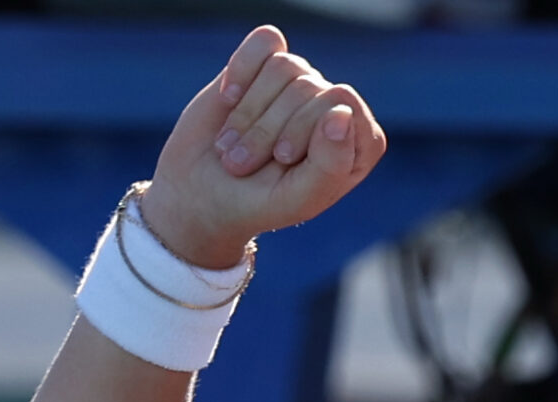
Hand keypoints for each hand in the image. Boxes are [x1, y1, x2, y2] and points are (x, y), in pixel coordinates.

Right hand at [137, 26, 387, 270]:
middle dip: (267, 130)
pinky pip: (265, 42)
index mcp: (357, 141)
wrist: (200, 194)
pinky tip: (228, 100)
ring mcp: (300, 83)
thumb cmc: (255, 203)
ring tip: (231, 146)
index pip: (344, 104)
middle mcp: (333, 106)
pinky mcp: (266, 64)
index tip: (282, 161)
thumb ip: (331, 165)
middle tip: (242, 164)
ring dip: (248, 114)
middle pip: (309, 87)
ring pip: (284, 67)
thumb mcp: (296, 200)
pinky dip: (241, 71)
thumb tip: (341, 112)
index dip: (305, 130)